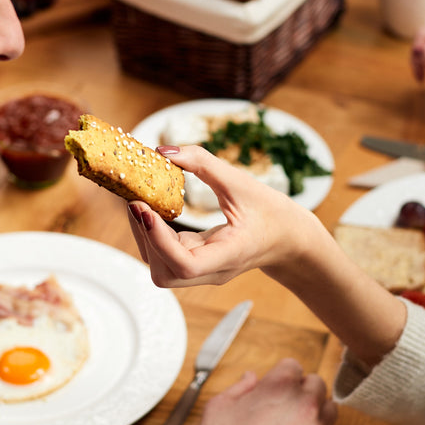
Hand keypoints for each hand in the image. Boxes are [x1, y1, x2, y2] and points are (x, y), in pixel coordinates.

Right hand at [113, 358, 338, 424]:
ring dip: (316, 414)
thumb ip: (241, 386)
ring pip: (330, 409)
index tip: (276, 391)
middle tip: (285, 410)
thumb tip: (252, 377)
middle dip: (302, 393)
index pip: (293, 366)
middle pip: (317, 384)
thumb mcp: (219, 405)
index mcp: (278, 385)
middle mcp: (302, 403)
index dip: (282, 378)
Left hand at [126, 146, 321, 288]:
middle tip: (134, 201)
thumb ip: (204, 164)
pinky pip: (167, 258)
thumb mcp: (242, 183)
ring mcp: (204, 272)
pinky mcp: (198, 264)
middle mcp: (213, 271)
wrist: (290, 239)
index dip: (158, 240)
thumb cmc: (272, 213)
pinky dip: (154, 235)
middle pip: (165, 273)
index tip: (144, 208)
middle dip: (144, 238)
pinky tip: (152, 210)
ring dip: (145, 238)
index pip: (185, 265)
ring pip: (162, 270)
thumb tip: (164, 151)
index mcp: (230, 255)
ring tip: (141, 204)